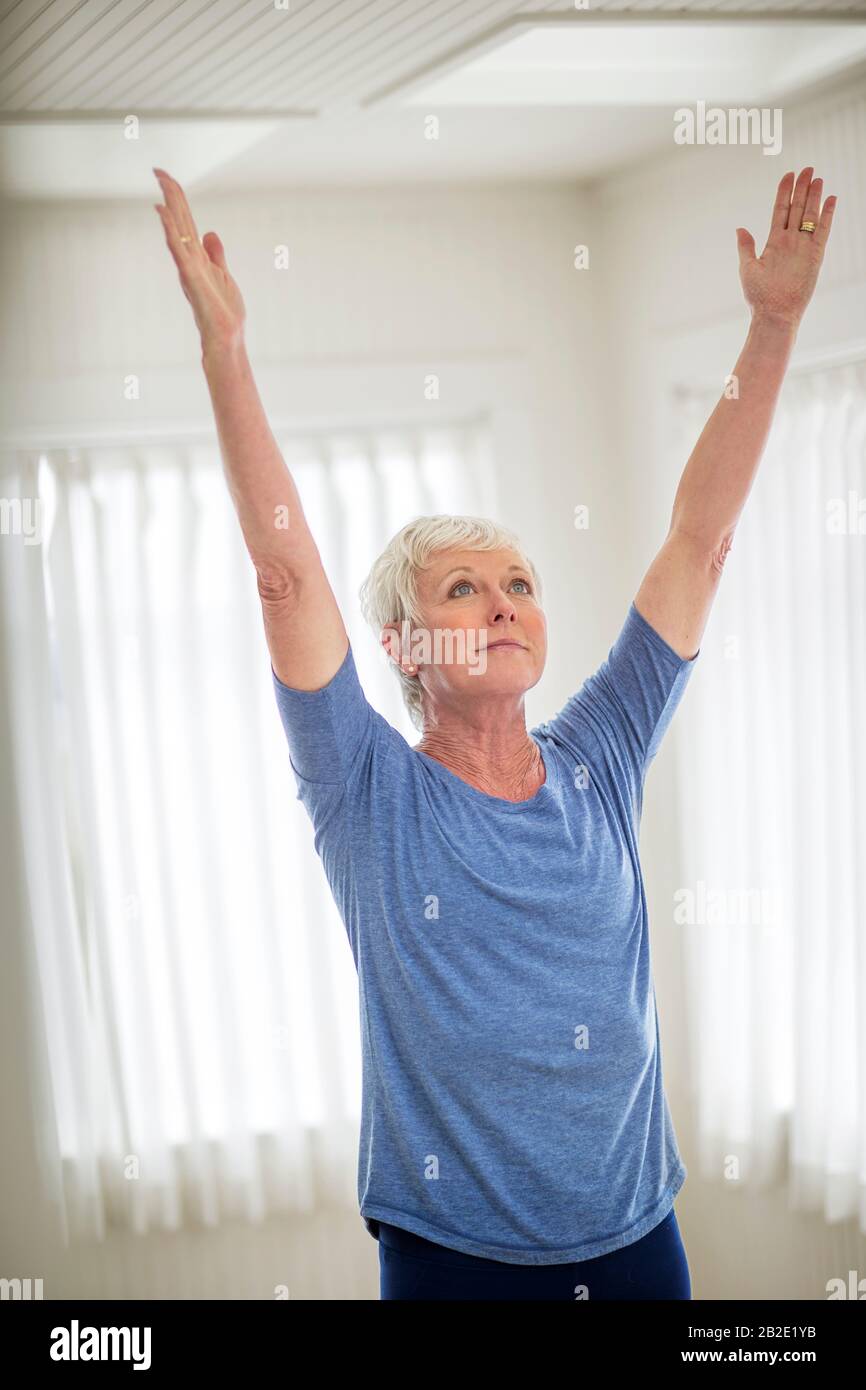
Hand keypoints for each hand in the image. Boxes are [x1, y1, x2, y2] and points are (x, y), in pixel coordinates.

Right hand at [153, 167, 245, 350]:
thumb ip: (216, 254)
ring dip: (169, 206)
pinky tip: (163, 212)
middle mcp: (189, 259)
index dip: (178, 199)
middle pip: (179, 220)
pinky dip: (170, 230)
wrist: (226, 337)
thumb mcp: (223, 275)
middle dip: (170, 194)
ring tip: (161, 183)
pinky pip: (178, 249)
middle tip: (157, 169)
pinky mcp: (191, 277)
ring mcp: (188, 268)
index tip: (166, 177)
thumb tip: (210, 233)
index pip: (186, 221)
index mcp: (197, 257)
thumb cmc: (223, 312)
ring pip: (176, 230)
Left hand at [736, 167, 836, 329]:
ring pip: (810, 215)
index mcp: (773, 242)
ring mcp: (803, 247)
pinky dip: (827, 214)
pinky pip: (823, 231)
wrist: (774, 314)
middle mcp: (790, 241)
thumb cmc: (759, 296)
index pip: (780, 210)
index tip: (788, 175)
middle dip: (802, 188)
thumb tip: (740, 228)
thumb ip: (746, 247)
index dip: (784, 192)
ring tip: (818, 178)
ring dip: (814, 196)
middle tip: (808, 168)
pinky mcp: (815, 255)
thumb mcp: (747, 268)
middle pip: (797, 208)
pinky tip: (830, 199)